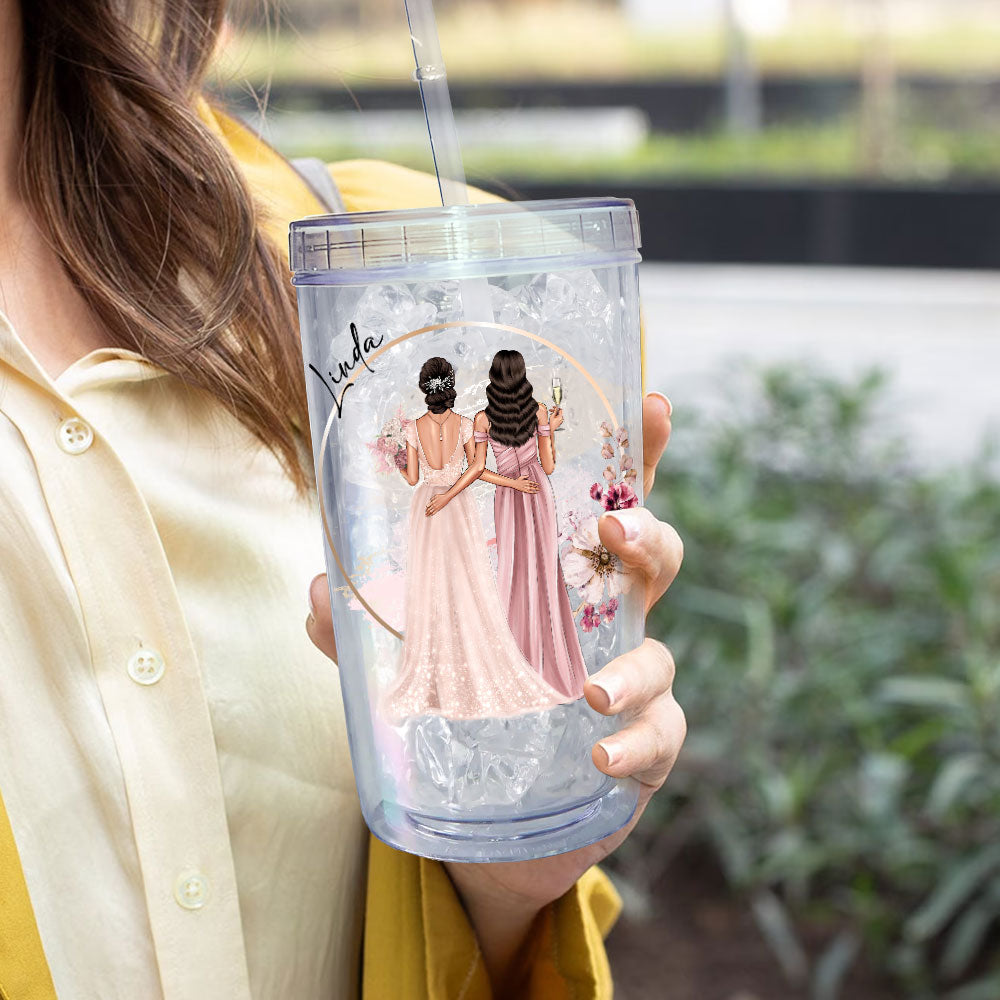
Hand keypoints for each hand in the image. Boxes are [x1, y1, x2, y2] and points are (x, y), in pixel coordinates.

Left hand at [306, 392, 682, 991]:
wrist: (493, 821)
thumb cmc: (465, 714)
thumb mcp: (407, 661)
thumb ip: (360, 627)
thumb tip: (319, 587)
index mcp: (557, 581)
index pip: (601, 504)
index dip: (633, 452)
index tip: (648, 401)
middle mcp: (604, 622)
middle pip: (653, 560)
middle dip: (647, 536)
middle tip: (616, 532)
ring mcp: (631, 684)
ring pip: (659, 653)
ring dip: (634, 664)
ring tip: (591, 689)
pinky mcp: (643, 749)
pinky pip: (659, 738)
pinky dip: (635, 744)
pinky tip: (600, 753)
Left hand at [425, 492, 449, 516]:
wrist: (446, 498)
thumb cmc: (441, 496)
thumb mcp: (435, 496)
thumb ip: (432, 498)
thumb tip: (430, 500)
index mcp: (432, 502)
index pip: (428, 506)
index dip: (426, 508)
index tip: (425, 510)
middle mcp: (434, 505)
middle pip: (429, 509)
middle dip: (426, 512)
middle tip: (425, 514)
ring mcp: (436, 507)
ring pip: (431, 511)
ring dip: (428, 513)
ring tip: (427, 515)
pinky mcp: (439, 508)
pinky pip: (435, 512)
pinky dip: (432, 514)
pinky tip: (431, 515)